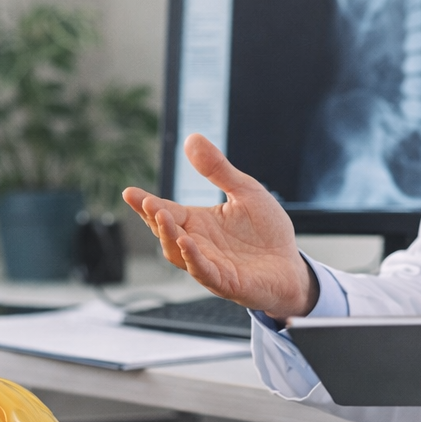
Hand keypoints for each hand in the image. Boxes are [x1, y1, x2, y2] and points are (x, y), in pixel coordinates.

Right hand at [122, 134, 312, 320]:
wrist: (291, 266)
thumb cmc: (267, 232)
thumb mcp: (245, 191)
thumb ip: (218, 169)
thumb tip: (192, 139)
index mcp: (199, 223)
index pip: (166, 211)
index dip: (146, 203)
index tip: (129, 192)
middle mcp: (199, 244)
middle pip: (166, 232)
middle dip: (153, 218)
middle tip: (145, 202)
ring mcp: (210, 265)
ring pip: (179, 254)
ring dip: (169, 236)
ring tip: (163, 216)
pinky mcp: (226, 282)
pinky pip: (204, 272)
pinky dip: (193, 259)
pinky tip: (187, 243)